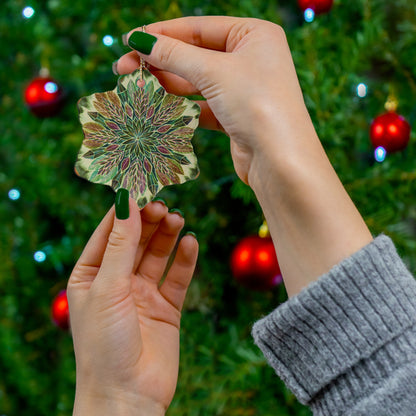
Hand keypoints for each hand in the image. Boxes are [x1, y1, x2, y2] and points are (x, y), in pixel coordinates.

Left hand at [67, 199, 197, 414]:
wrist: (128, 396)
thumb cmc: (104, 344)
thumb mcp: (108, 287)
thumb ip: (120, 244)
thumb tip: (126, 202)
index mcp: (91, 276)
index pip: (108, 233)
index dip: (124, 211)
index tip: (140, 188)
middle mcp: (117, 281)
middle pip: (136, 241)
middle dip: (149, 221)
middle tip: (163, 205)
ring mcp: (143, 294)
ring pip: (158, 255)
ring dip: (168, 236)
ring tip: (178, 219)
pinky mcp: (167, 307)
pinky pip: (177, 277)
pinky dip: (185, 259)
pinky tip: (191, 243)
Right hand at [116, 16, 308, 184]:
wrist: (280, 161)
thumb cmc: (257, 105)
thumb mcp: (214, 72)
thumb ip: (174, 55)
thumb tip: (139, 40)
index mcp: (254, 35)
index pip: (199, 28)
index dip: (162, 34)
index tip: (129, 40)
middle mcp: (250, 58)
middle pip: (195, 54)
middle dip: (159, 61)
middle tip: (123, 69)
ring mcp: (243, 89)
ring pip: (197, 81)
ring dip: (166, 84)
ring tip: (134, 87)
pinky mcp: (236, 116)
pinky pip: (202, 105)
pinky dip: (181, 106)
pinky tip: (157, 107)